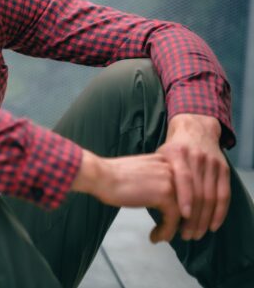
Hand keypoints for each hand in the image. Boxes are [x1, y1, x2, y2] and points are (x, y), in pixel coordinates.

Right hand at [72, 150, 180, 242]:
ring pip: (187, 210)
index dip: (187, 204)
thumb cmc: (111, 174)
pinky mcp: (165, 195)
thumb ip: (154, 177)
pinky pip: (173, 218)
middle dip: (189, 219)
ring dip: (179, 228)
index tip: (181, 218)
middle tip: (182, 232)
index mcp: (166, 159)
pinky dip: (167, 231)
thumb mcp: (140, 170)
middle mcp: (173, 167)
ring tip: (166, 237)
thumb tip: (160, 196)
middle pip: (192, 197)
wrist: (100, 175)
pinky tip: (156, 236)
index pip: (187, 184)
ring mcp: (170, 180)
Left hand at [157, 113, 229, 240]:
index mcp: (176, 153)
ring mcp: (211, 163)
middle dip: (193, 217)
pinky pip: (224, 194)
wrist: (194, 127)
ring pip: (211, 196)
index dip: (183, 198)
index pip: (183, 177)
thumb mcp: (159, 155)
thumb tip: (139, 197)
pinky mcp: (222, 169)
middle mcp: (196, 157)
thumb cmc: (171, 148)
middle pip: (199, 192)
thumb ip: (155, 174)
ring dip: (204, 219)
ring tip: (195, 234)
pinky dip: (220, 212)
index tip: (180, 217)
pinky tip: (213, 225)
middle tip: (185, 235)